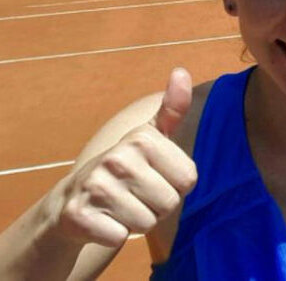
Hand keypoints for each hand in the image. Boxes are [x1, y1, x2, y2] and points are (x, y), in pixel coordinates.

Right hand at [54, 69, 197, 247]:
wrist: (72, 199)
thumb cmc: (126, 166)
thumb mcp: (150, 135)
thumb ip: (173, 108)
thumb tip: (182, 71)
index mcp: (142, 139)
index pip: (189, 181)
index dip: (175, 186)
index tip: (155, 177)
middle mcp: (117, 158)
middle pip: (169, 204)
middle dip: (157, 207)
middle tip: (136, 195)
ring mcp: (96, 186)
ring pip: (147, 223)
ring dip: (137, 221)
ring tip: (121, 207)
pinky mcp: (78, 216)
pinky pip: (120, 238)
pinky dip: (114, 235)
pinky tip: (103, 221)